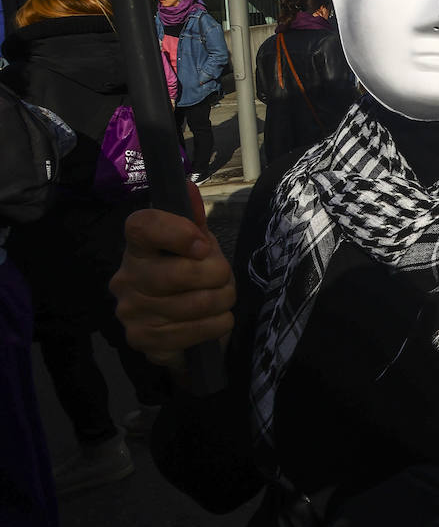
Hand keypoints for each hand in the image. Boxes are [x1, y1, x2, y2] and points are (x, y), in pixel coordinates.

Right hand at [111, 182, 234, 371]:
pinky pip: (196, 331)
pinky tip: (214, 320)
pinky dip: (218, 325)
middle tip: (224, 278)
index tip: (204, 245)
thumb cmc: (188, 276)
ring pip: (196, 304)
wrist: (181, 326)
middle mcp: (126, 278)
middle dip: (218, 275)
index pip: (142, 226)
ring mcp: (131, 312)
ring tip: (222, 298)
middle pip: (179, 272)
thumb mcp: (196, 246)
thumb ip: (193, 220)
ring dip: (223, 301)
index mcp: (138, 248)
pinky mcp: (143, 340)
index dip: (178, 232)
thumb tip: (187, 186)